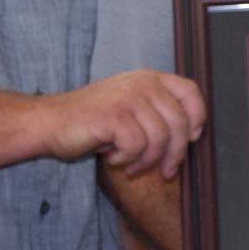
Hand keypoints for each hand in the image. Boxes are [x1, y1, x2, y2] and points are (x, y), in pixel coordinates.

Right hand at [41, 70, 204, 177]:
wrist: (51, 122)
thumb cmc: (93, 122)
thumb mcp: (131, 108)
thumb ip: (158, 113)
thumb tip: (192, 136)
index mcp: (149, 78)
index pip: (190, 91)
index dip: (197, 116)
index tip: (192, 138)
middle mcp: (142, 83)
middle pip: (179, 122)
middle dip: (175, 153)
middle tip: (166, 171)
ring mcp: (127, 98)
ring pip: (159, 138)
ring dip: (146, 160)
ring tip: (130, 165)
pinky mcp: (114, 116)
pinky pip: (136, 146)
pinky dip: (126, 160)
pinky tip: (112, 158)